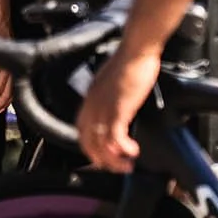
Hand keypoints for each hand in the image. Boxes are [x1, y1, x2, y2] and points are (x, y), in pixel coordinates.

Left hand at [77, 41, 162, 169]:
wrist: (136, 50)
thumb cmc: (129, 62)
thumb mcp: (111, 83)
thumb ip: (108, 97)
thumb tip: (114, 109)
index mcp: (89, 100)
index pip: (81, 132)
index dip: (90, 148)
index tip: (102, 157)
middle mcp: (91, 107)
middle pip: (88, 143)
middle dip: (101, 160)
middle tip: (115, 167)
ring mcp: (103, 109)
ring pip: (101, 145)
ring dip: (114, 160)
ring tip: (127, 165)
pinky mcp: (118, 109)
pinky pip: (115, 138)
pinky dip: (123, 149)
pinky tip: (133, 151)